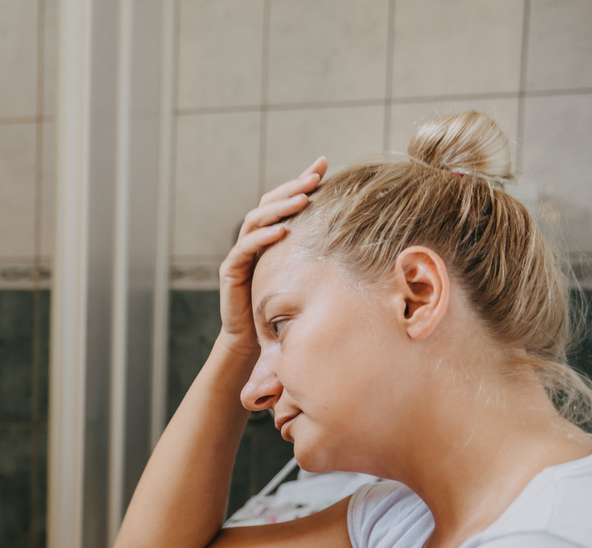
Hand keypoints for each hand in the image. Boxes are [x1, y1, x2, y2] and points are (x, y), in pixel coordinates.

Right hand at [217, 157, 326, 354]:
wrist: (252, 341)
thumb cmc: (283, 308)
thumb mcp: (307, 276)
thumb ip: (321, 255)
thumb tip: (361, 235)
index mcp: (271, 236)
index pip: (284, 200)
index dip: (301, 180)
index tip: (323, 163)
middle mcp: (254, 240)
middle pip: (268, 202)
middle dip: (292, 187)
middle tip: (315, 177)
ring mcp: (240, 253)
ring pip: (255, 219)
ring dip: (278, 207)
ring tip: (301, 199)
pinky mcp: (231, 271)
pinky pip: (244, 248)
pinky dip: (261, 237)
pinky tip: (280, 231)